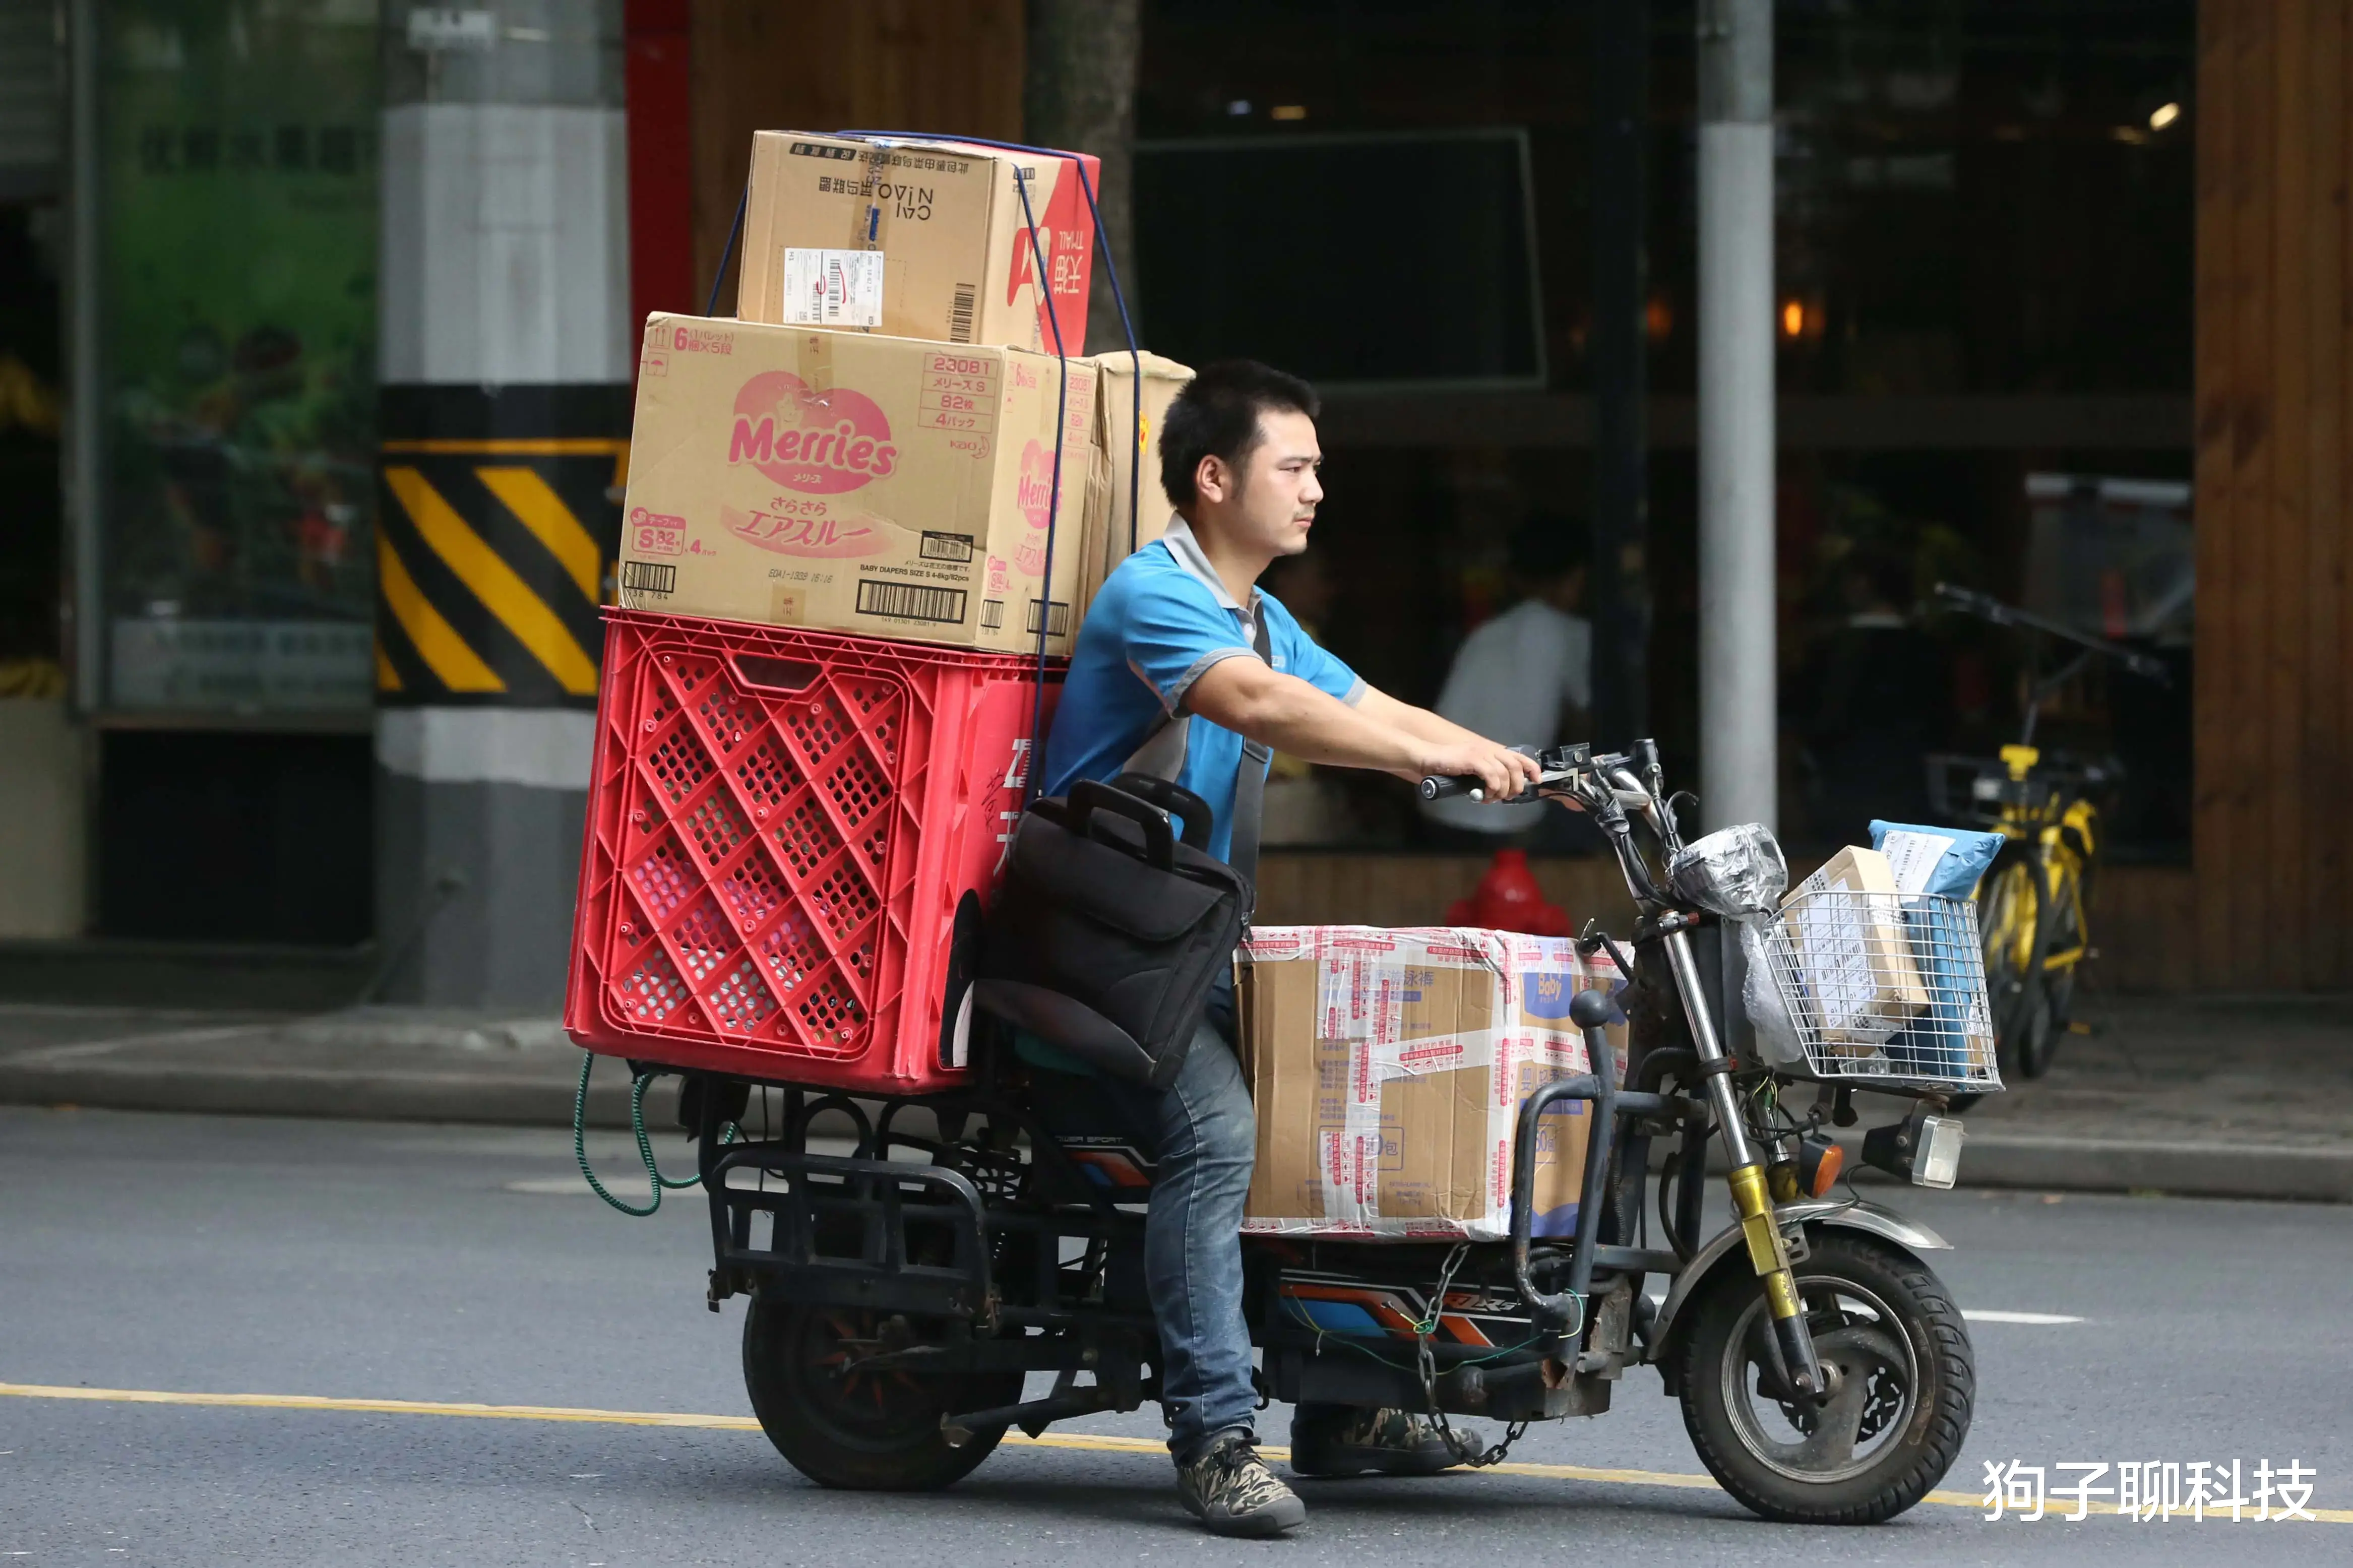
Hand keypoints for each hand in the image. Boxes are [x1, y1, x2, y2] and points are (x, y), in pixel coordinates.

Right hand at [1411, 738, 1540, 802]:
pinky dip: (1493, 787)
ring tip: (1492, 798)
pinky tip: (1485, 793)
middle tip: (1508, 797)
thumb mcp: (1471, 771)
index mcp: (1491, 750)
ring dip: (1503, 790)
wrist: (1427, 758)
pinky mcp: (1472, 758)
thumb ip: (1485, 777)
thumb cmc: (1446, 766)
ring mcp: (1481, 752)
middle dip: (1517, 785)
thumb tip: (1497, 793)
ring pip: (1506, 772)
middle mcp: (1489, 749)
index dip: (1532, 768)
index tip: (1536, 780)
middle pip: (1517, 766)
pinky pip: (1492, 774)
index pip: (1519, 756)